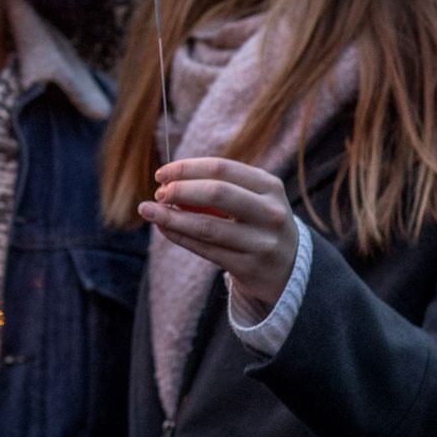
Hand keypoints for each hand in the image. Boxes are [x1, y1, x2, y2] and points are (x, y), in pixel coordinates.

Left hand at [138, 157, 295, 311]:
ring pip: (206, 226)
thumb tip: (167, 183)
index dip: (187, 168)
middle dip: (180, 190)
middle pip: (216, 192)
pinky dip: (179, 236)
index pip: (221, 168)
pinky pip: (205, 249)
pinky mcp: (249, 266)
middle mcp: (270, 212)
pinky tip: (163, 228)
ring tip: (148, 210)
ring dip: (171, 217)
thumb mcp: (251, 199)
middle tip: (159, 193)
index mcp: (269, 186)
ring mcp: (261, 242)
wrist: (288, 268)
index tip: (162, 173)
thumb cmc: (258, 223)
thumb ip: (216, 188)